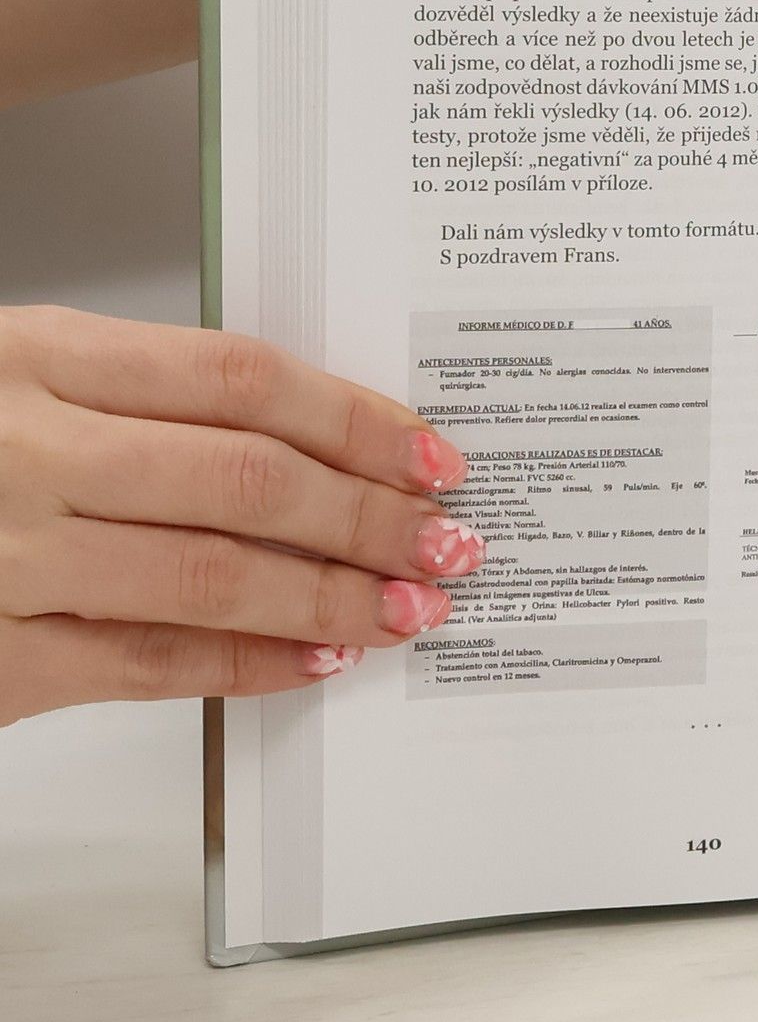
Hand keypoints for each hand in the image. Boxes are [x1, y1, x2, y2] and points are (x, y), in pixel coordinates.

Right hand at [0, 308, 486, 725]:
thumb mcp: (13, 373)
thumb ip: (138, 396)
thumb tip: (307, 439)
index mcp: (33, 355)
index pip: (241, 378)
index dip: (356, 419)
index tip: (430, 451)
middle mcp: (23, 450)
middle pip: (247, 479)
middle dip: (370, 515)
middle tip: (449, 539)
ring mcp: (3, 557)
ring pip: (214, 576)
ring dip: (333, 597)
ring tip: (409, 605)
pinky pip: (149, 665)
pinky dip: (250, 666)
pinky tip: (317, 661)